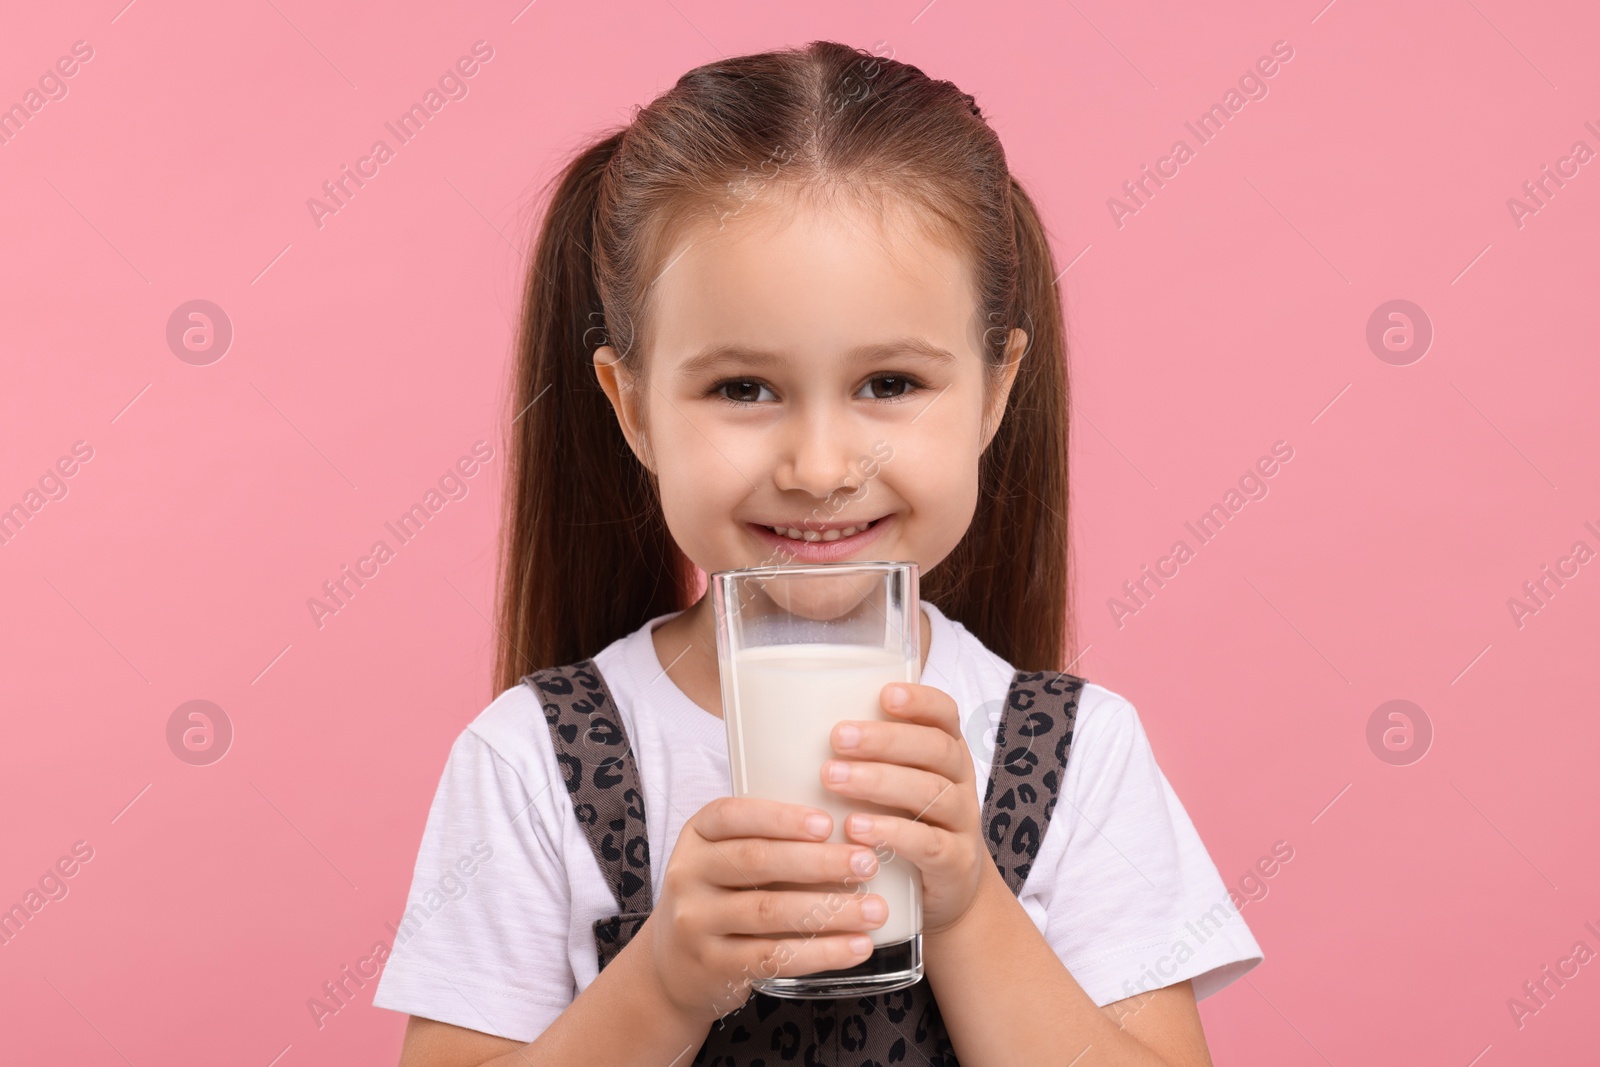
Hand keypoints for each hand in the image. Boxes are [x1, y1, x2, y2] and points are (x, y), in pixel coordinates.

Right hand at [645, 796, 889, 1024]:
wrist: (675, 966)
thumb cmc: (720, 897)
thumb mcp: (725, 858)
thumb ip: (769, 840)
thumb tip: (852, 828)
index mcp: (696, 835)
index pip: (732, 815)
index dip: (780, 818)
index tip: (828, 823)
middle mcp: (689, 874)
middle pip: (757, 861)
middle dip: (818, 861)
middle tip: (866, 863)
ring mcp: (697, 922)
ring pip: (770, 911)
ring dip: (829, 910)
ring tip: (875, 909)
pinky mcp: (713, 965)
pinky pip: (773, 956)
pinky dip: (821, 952)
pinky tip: (856, 947)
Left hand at [824, 682, 987, 935]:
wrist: (949, 888)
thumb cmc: (907, 821)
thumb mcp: (896, 783)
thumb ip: (862, 757)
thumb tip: (786, 726)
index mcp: (946, 752)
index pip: (945, 714)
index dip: (920, 701)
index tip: (884, 694)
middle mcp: (960, 781)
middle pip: (935, 749)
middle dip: (885, 740)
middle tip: (837, 737)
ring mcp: (962, 822)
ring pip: (931, 793)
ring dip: (880, 782)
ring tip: (833, 779)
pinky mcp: (954, 862)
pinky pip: (929, 844)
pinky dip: (893, 834)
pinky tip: (857, 830)